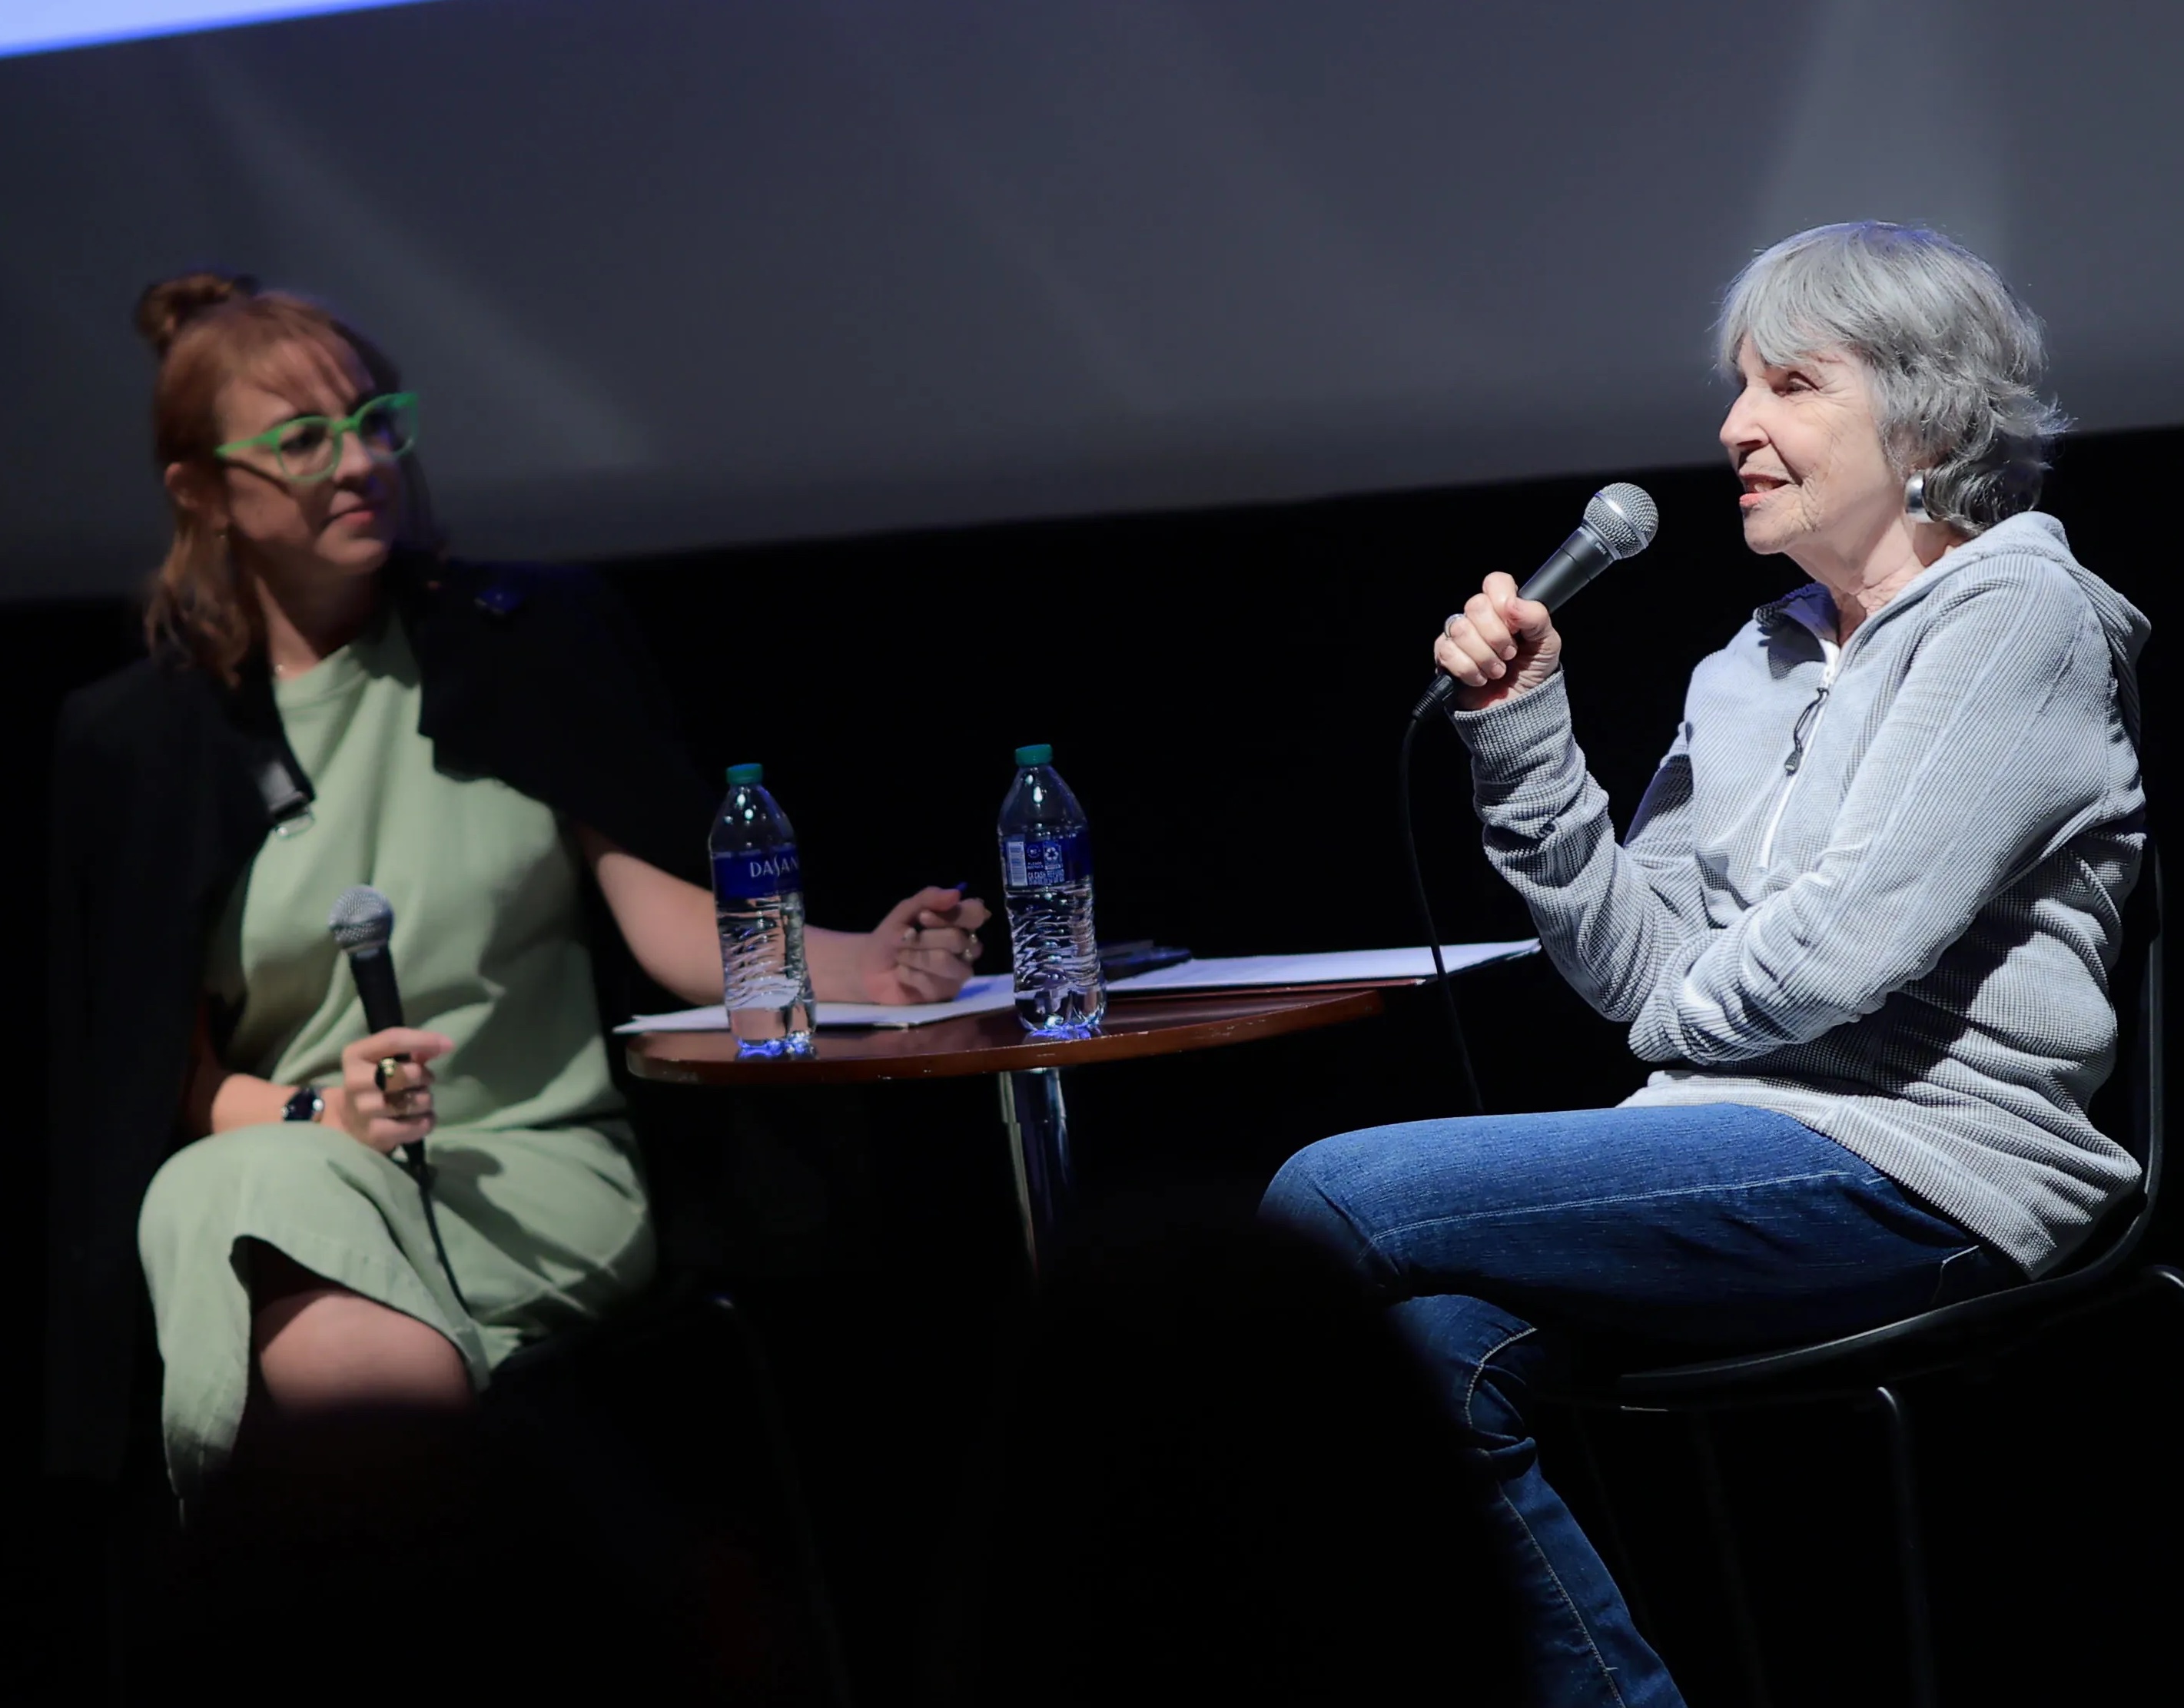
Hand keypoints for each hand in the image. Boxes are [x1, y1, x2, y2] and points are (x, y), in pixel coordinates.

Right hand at [324, 1028, 454, 1153]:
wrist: (349, 1120)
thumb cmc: (375, 1082)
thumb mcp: (384, 1061)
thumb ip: (413, 1051)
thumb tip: (444, 1045)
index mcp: (355, 1055)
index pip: (392, 1040)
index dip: (424, 1040)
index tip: (449, 1045)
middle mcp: (354, 1081)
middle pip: (407, 1073)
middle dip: (424, 1077)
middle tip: (423, 1082)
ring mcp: (363, 1110)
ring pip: (415, 1101)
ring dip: (425, 1100)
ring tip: (418, 1101)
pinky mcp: (374, 1134)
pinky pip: (416, 1125)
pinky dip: (427, 1121)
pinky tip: (421, 1118)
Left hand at [855, 886, 992, 1004]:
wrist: (869, 966)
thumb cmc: (892, 936)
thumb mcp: (904, 911)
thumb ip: (928, 898)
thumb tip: (955, 893)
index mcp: (960, 923)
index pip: (976, 913)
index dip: (950, 915)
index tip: (922, 916)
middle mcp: (966, 948)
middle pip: (957, 939)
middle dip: (922, 939)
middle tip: (904, 940)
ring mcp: (957, 973)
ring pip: (945, 961)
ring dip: (914, 956)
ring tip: (902, 957)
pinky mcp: (945, 995)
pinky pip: (930, 982)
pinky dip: (907, 973)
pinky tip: (902, 973)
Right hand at [1433, 572, 1561, 710]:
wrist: (1518, 710)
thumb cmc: (1532, 674)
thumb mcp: (1547, 644)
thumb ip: (1536, 617)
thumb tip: (1512, 604)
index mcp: (1504, 608)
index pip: (1495, 582)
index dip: (1502, 599)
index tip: (1515, 625)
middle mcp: (1480, 619)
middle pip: (1475, 605)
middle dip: (1496, 636)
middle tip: (1509, 653)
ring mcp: (1460, 637)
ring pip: (1460, 629)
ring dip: (1484, 657)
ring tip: (1497, 671)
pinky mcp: (1445, 658)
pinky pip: (1447, 652)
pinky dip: (1469, 670)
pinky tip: (1480, 678)